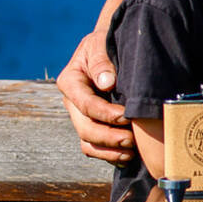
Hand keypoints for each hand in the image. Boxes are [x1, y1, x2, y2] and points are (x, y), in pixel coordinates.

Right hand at [58, 30, 134, 166]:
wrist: (109, 46)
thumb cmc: (105, 43)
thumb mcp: (100, 44)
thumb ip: (101, 62)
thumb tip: (107, 82)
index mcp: (70, 82)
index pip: (86, 104)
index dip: (105, 114)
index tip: (125, 116)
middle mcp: (72, 102)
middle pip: (85, 128)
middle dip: (108, 138)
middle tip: (131, 140)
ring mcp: (81, 116)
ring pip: (88, 142)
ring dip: (108, 151)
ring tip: (131, 153)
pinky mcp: (92, 124)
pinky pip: (95, 147)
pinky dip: (109, 155)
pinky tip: (127, 158)